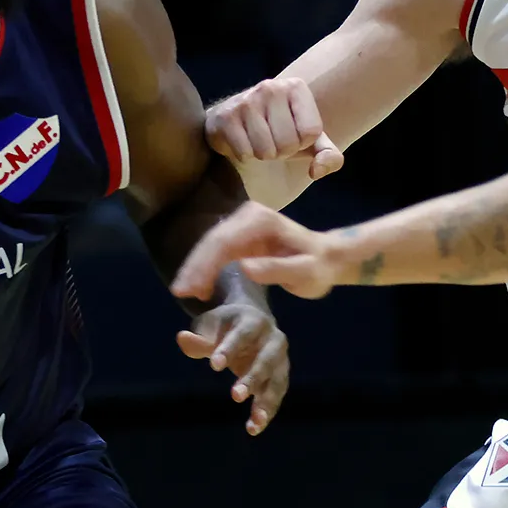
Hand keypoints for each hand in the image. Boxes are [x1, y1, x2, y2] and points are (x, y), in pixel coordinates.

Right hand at [173, 201, 346, 302]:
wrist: (328, 258)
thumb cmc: (319, 266)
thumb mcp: (305, 272)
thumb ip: (276, 269)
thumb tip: (243, 268)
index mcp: (261, 220)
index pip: (225, 241)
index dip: (205, 264)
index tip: (192, 287)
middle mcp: (248, 216)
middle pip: (212, 240)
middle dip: (194, 265)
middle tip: (179, 290)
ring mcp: (242, 224)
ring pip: (210, 245)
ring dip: (195, 267)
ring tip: (183, 290)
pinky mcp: (240, 236)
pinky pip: (216, 251)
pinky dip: (204, 268)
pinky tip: (197, 285)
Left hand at [173, 292, 289, 435]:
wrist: (251, 323)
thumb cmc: (225, 326)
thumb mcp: (209, 326)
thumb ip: (197, 336)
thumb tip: (181, 338)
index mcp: (253, 321)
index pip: (242, 334)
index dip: (229, 349)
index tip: (213, 365)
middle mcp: (273, 339)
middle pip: (266, 359)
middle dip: (252, 378)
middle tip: (235, 396)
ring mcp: (280, 360)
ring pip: (277, 381)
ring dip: (267, 402)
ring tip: (254, 422)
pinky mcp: (280, 378)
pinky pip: (276, 396)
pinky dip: (267, 412)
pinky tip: (253, 428)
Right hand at [205, 78, 343, 182]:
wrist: (238, 128)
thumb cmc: (281, 134)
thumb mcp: (313, 144)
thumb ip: (330, 158)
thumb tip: (315, 170)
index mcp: (296, 87)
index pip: (311, 132)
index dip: (302, 143)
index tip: (291, 134)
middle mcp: (271, 87)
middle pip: (288, 143)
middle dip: (281, 151)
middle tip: (271, 140)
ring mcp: (245, 100)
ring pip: (266, 151)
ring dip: (262, 155)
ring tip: (256, 141)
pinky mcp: (224, 117)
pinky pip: (245, 153)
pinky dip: (244, 155)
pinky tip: (241, 142)